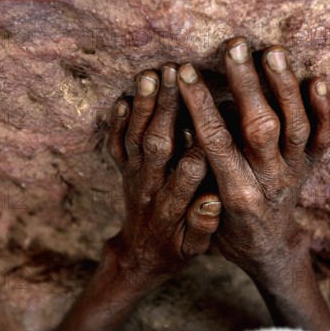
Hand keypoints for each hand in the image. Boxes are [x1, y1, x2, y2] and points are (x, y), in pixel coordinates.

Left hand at [47, 65, 220, 330]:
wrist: (138, 256)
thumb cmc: (174, 250)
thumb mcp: (194, 249)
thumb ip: (203, 227)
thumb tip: (214, 201)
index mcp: (171, 206)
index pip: (188, 172)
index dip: (197, 146)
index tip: (208, 118)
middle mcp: (149, 187)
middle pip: (157, 144)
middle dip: (166, 109)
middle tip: (176, 75)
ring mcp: (132, 177)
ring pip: (134, 138)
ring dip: (142, 105)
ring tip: (151, 75)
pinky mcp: (122, 171)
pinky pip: (115, 145)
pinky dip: (116, 123)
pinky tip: (123, 98)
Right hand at [175, 37, 329, 329]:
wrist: (267, 248)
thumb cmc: (226, 226)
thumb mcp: (201, 207)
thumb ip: (193, 170)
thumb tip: (178, 125)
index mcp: (235, 191)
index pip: (215, 140)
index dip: (199, 104)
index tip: (184, 72)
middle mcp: (269, 179)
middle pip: (260, 128)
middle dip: (247, 86)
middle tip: (235, 47)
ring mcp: (295, 171)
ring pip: (295, 126)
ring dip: (284, 88)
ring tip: (272, 52)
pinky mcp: (312, 165)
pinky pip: (324, 138)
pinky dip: (325, 110)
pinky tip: (318, 80)